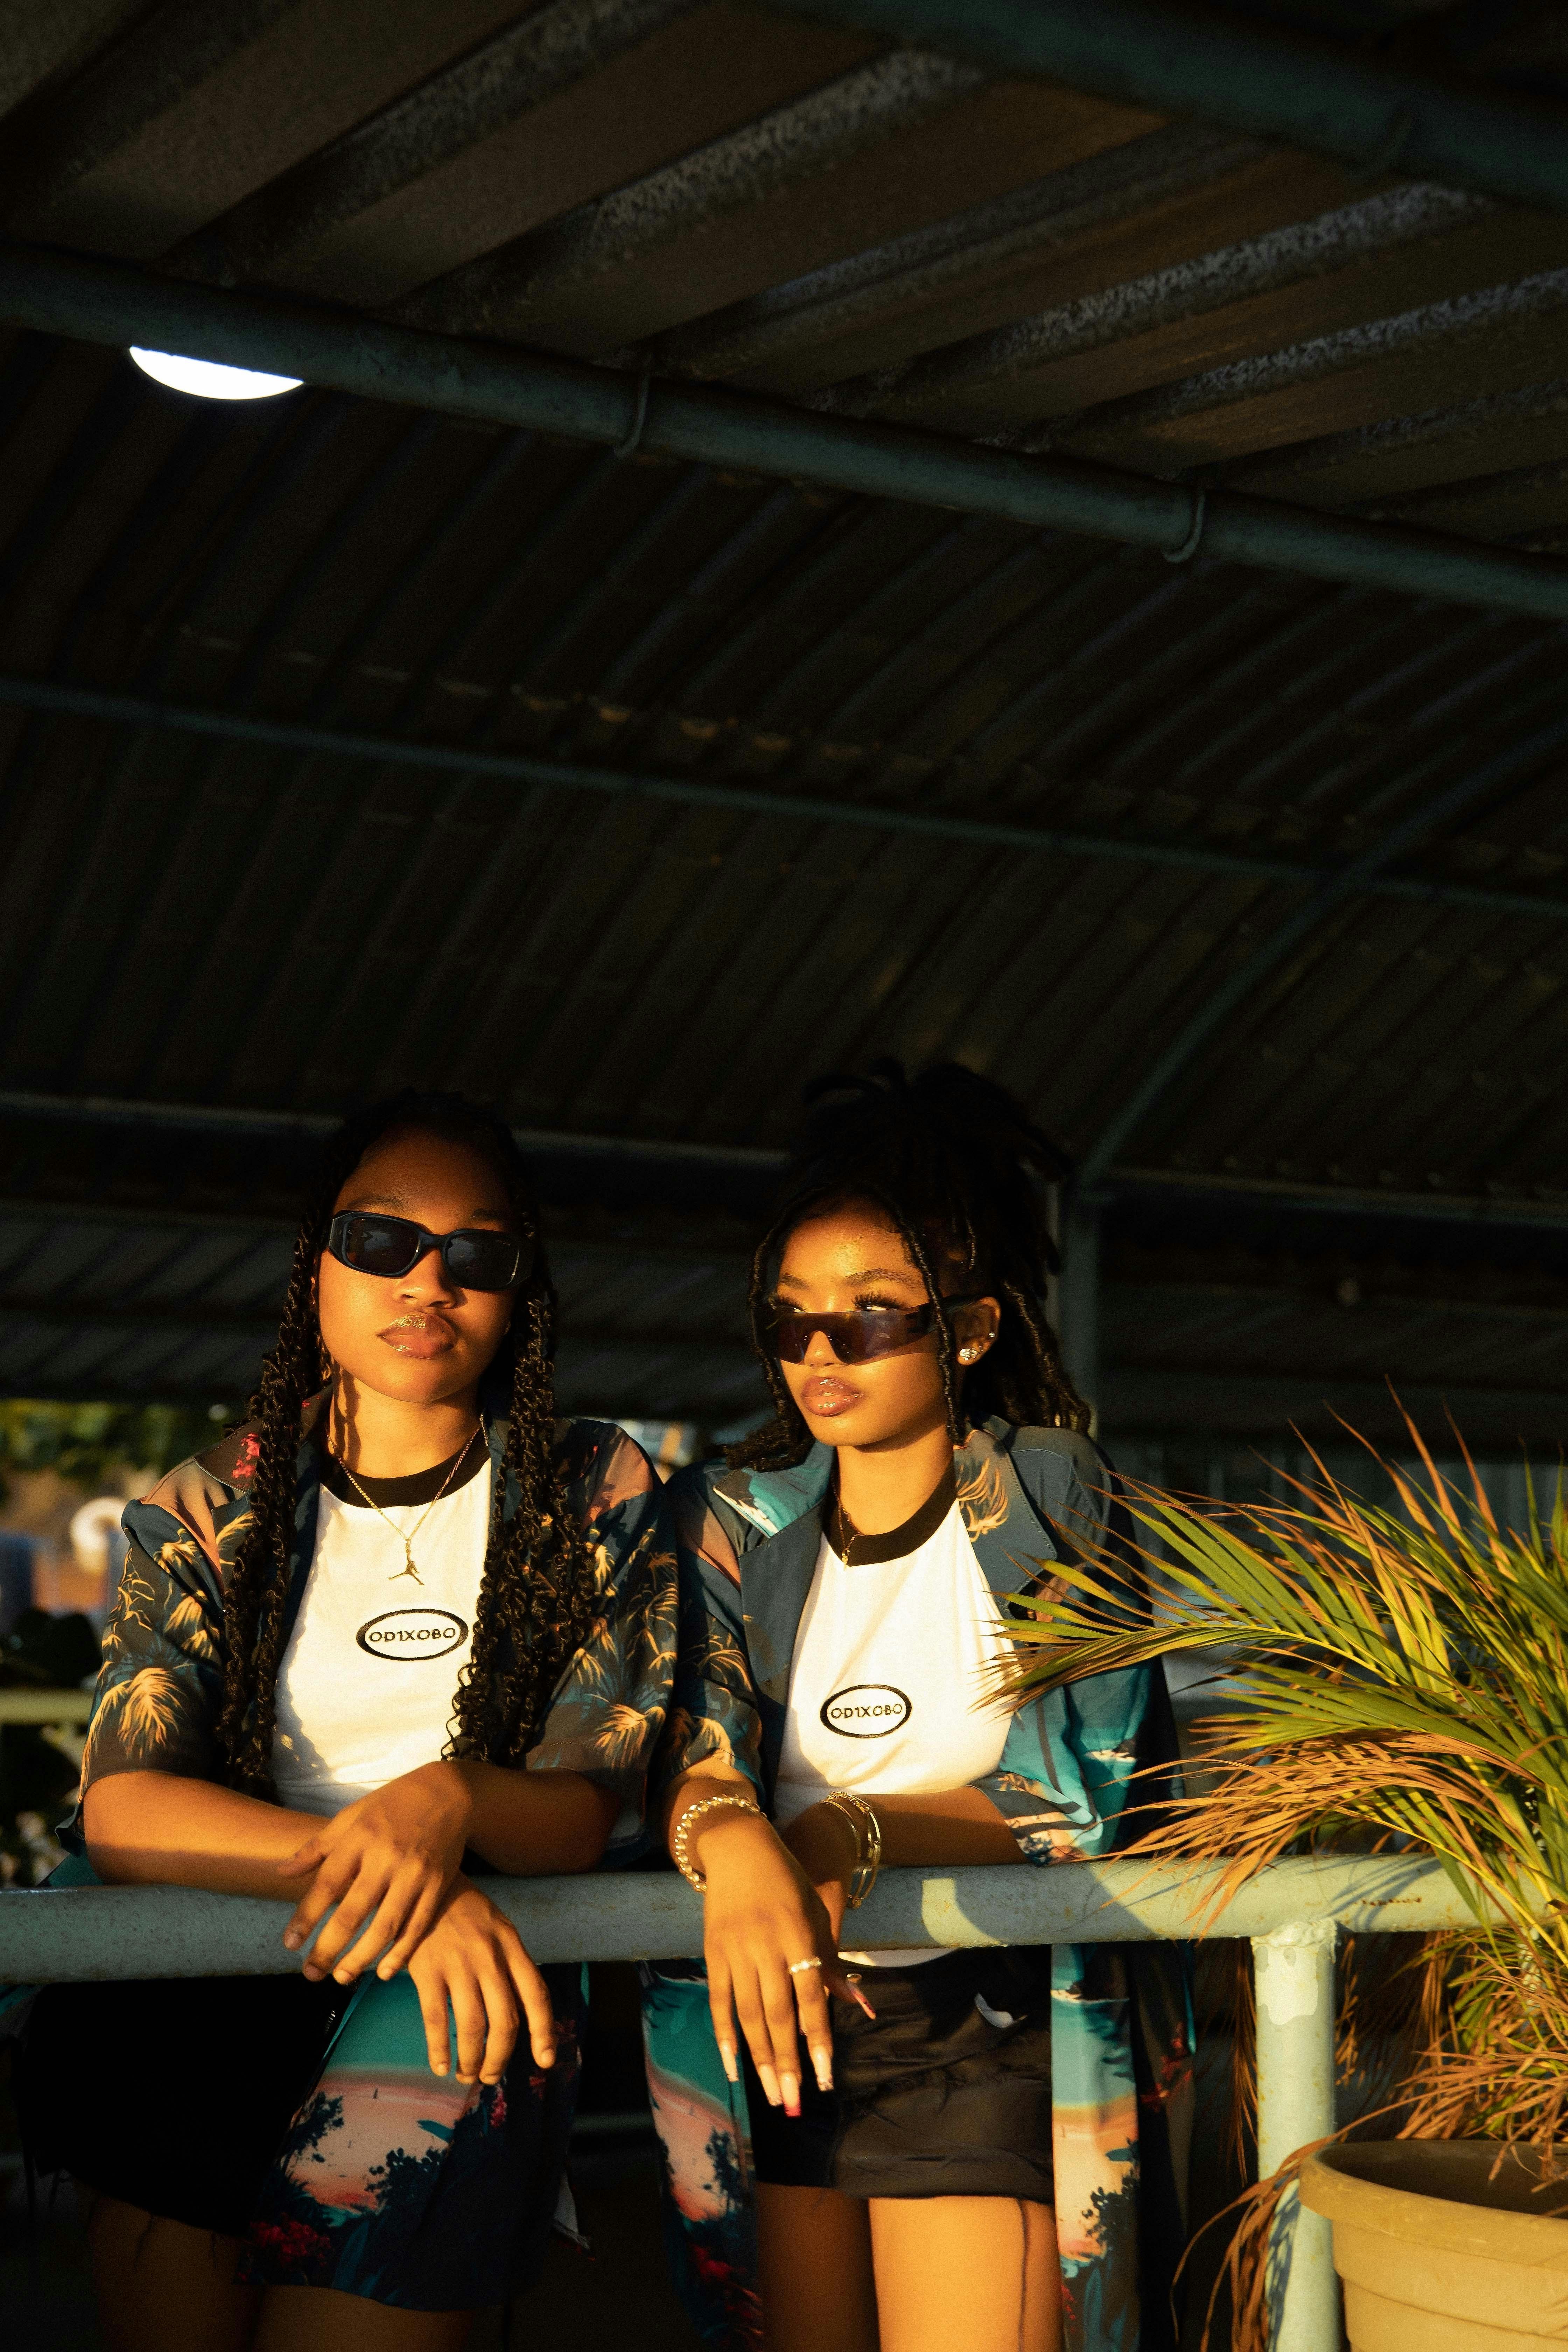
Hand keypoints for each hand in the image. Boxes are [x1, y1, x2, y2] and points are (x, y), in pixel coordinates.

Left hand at [278, 1761, 472, 1981]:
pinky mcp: (438, 1885)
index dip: (306, 1916)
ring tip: (341, 1978)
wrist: (450, 1792)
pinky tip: (383, 1972)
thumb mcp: (352, 1815)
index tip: (289, 1944)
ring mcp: (414, 1873)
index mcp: (360, 1838)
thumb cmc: (392, 1804)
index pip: (326, 1884)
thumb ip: (317, 1847)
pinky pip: (416, 1927)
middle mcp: (386, 1857)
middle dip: (328, 1949)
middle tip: (310, 1974)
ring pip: (385, 1927)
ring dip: (361, 1958)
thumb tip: (282, 1872)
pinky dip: (400, 1953)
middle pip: (352, 1913)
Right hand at [406, 1877, 557, 2085]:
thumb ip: (510, 1964)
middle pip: (505, 2020)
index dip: (544, 2031)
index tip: (545, 2060)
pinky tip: (439, 2065)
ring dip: (472, 2060)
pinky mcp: (427, 1969)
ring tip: (466, 2074)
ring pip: (472, 2026)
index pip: (536, 1994)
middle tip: (490, 2076)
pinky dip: (438, 2048)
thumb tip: (520, 2013)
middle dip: (500, 2057)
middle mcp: (490, 1957)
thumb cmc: (464, 1911)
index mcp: (511, 1945)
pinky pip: (436, 2019)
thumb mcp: (498, 1927)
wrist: (424, 1882)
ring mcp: (458, 1963)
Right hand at [685, 1801, 866, 2118]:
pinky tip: (733, 2067)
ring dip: (760, 2059)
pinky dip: (725, 2036)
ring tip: (772, 2094)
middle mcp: (767, 1946)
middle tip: (793, 2103)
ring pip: (749, 2015)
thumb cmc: (787, 1882)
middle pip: (778, 2016)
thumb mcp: (816, 1912)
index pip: (811, 1999)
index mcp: (799, 1936)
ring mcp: (736, 1951)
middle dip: (787, 2064)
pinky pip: (719, 2002)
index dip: (817, 2041)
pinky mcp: (713, 1952)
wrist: (739, 1847)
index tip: (824, 2078)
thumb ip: (830, 1961)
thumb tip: (858, 2004)